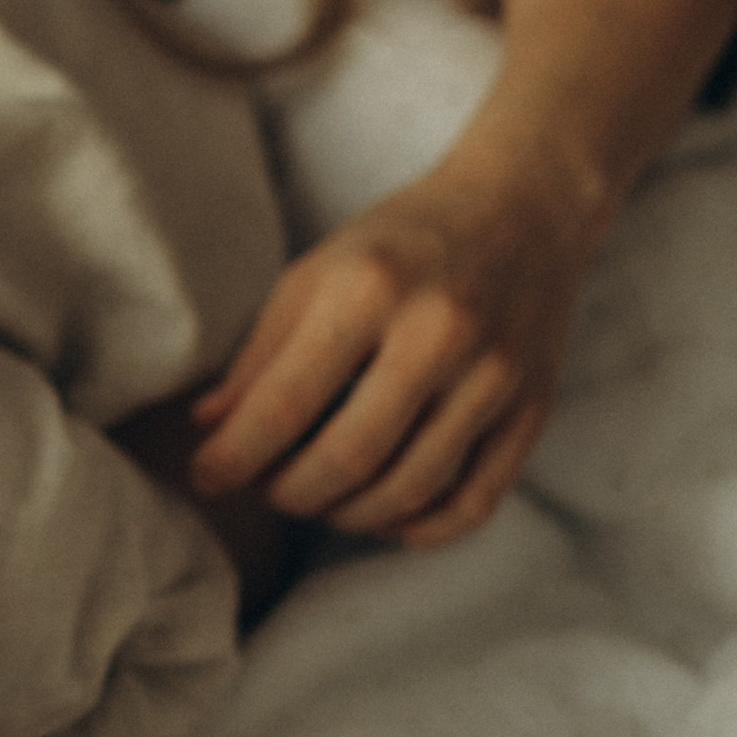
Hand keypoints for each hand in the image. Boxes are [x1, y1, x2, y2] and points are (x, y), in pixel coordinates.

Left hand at [186, 141, 595, 548]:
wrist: (524, 208)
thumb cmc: (401, 243)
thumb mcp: (317, 272)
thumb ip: (262, 353)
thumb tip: (209, 428)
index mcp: (371, 287)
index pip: (286, 403)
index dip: (234, 456)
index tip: (204, 476)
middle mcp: (439, 332)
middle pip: (346, 459)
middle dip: (288, 493)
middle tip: (265, 488)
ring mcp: (495, 375)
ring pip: (408, 492)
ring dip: (346, 516)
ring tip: (317, 500)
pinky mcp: (533, 409)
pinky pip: (473, 503)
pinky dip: (419, 529)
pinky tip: (384, 515)